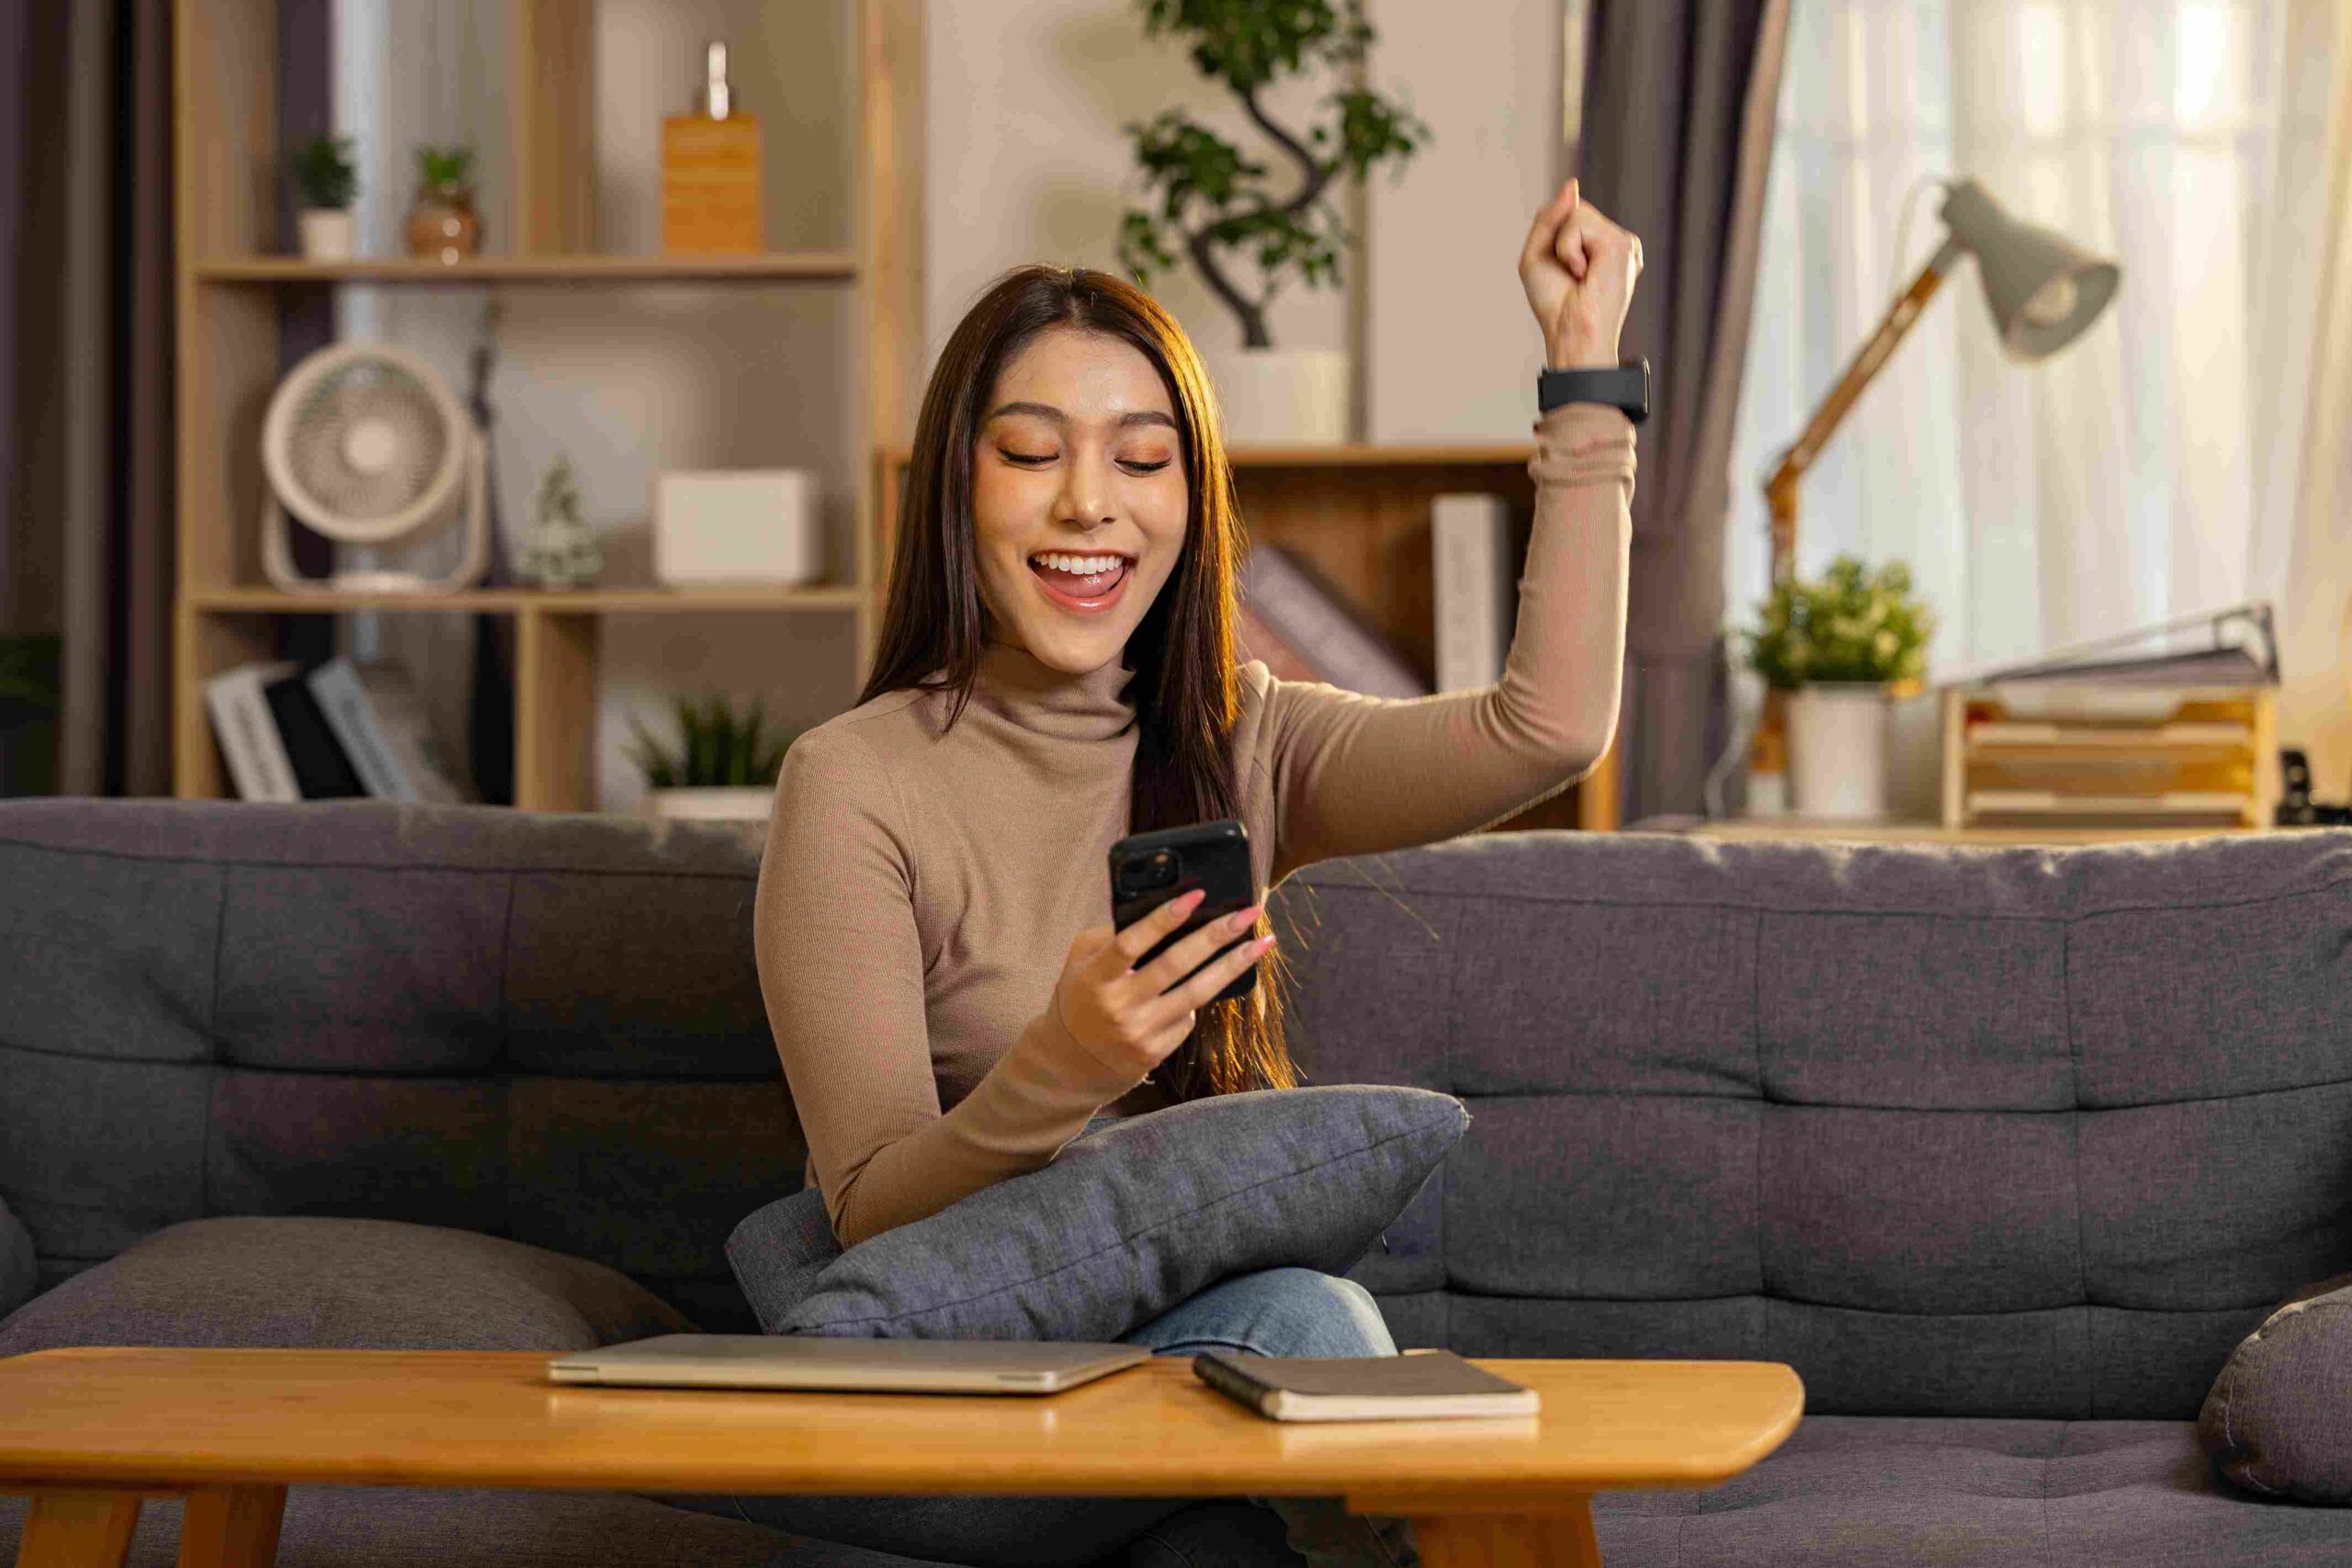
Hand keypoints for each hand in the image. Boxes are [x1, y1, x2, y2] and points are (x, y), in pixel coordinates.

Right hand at [1048, 890, 1275, 1080]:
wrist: (1072, 1061)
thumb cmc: (1081, 996)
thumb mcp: (1081, 961)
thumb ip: (1111, 936)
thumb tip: (1160, 910)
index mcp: (1096, 977)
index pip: (1132, 943)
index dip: (1164, 919)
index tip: (1197, 896)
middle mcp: (1119, 1006)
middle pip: (1175, 965)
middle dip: (1217, 936)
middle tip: (1249, 913)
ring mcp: (1140, 1031)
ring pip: (1197, 993)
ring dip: (1233, 965)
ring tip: (1262, 943)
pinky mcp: (1157, 1051)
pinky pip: (1189, 1017)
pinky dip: (1199, 997)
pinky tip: (1207, 983)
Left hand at [1519, 176, 1642, 367]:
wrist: (1570, 331)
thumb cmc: (1555, 303)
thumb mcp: (1539, 254)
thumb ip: (1550, 217)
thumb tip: (1574, 184)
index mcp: (1597, 245)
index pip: (1568, 214)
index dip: (1553, 238)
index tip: (1563, 271)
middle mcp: (1612, 241)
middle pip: (1572, 208)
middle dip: (1556, 239)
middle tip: (1568, 274)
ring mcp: (1621, 241)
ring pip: (1576, 212)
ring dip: (1562, 245)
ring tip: (1578, 274)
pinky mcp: (1623, 243)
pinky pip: (1580, 223)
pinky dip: (1569, 249)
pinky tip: (1584, 273)